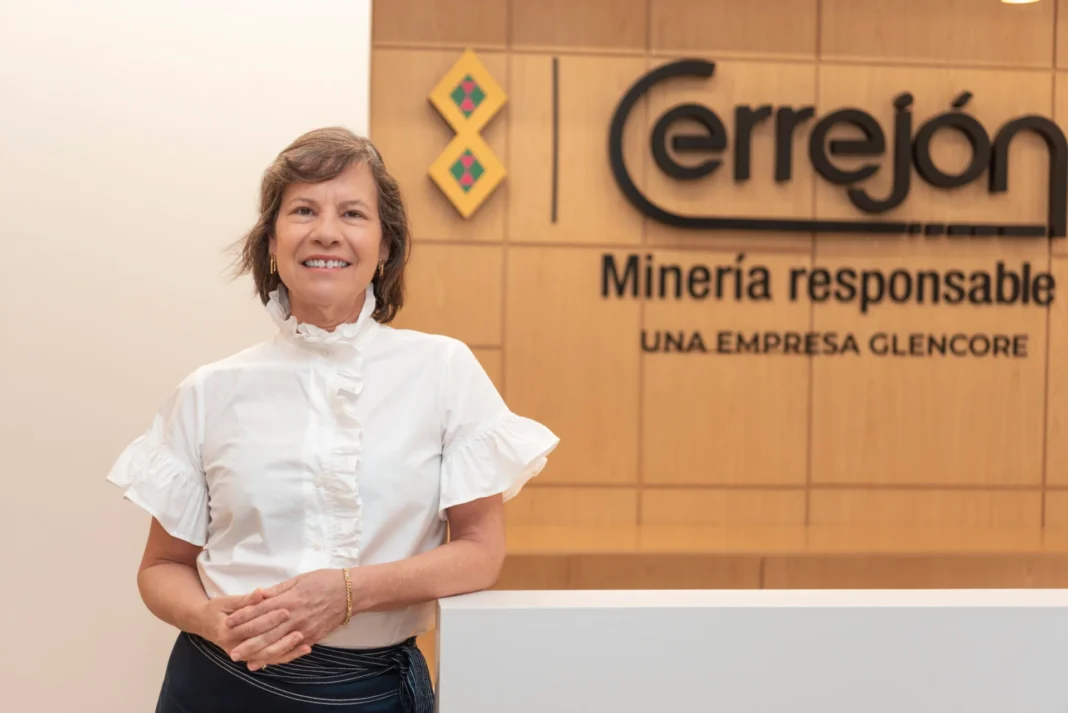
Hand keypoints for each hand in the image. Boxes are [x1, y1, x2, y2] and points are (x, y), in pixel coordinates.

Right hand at [195, 591, 308, 666]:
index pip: (252, 626)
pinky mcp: (250, 656)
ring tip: (305, 645)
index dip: (269, 619)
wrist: (203, 623)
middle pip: (262, 645)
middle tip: (300, 630)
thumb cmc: (216, 609)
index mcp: (227, 631)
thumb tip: (260, 592)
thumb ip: (246, 600)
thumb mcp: (226, 601)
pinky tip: (302, 650)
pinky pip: (270, 659)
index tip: (286, 610)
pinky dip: (286, 656)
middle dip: (282, 638)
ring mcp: (242, 654)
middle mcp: (234, 647)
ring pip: (267, 657)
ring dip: (287, 652)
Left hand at [225, 569, 348, 667]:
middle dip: (245, 640)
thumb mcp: (299, 579)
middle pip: (265, 631)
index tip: (228, 623)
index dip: (242, 617)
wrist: (350, 592)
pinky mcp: (312, 637)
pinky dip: (277, 656)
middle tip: (230, 649)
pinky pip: (291, 649)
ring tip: (243, 658)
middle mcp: (294, 617)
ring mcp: (303, 629)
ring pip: (276, 643)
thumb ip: (278, 590)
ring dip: (258, 652)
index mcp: (289, 599)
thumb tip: (258, 595)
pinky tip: (266, 662)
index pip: (260, 610)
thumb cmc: (324, 581)